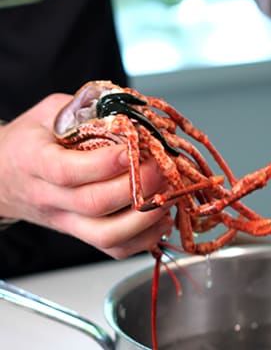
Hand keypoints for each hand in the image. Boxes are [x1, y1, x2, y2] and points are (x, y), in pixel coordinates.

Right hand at [0, 93, 172, 257]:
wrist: (3, 175)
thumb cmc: (29, 142)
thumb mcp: (49, 112)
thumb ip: (85, 109)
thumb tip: (131, 111)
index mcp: (35, 162)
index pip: (68, 171)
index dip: (103, 164)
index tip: (132, 150)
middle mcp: (50, 198)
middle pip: (94, 205)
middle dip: (137, 188)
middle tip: (162, 169)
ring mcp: (67, 221)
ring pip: (106, 236)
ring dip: (145, 219)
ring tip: (168, 195)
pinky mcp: (82, 234)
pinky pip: (115, 248)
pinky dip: (144, 238)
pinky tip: (161, 217)